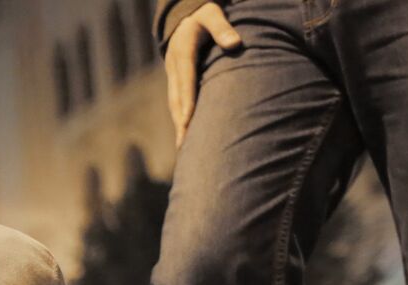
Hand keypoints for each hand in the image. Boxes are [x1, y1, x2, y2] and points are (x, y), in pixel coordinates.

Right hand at [165, 2, 242, 147]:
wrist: (183, 15)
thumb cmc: (203, 15)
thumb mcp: (212, 13)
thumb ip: (222, 27)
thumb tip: (235, 44)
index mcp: (182, 51)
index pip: (185, 80)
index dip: (186, 101)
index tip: (188, 120)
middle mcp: (174, 66)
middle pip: (176, 98)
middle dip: (179, 121)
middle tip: (183, 144)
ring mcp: (172, 75)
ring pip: (174, 103)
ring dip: (178, 125)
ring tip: (183, 148)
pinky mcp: (175, 81)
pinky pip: (176, 103)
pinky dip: (180, 120)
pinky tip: (185, 136)